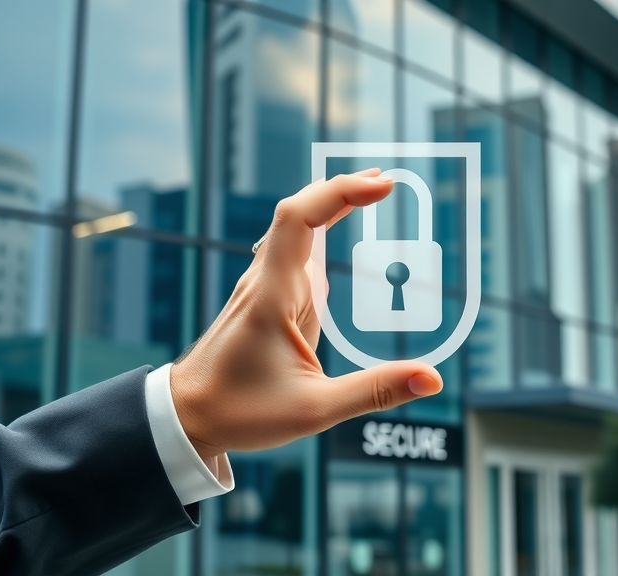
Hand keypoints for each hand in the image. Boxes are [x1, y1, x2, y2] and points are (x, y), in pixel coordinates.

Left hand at [169, 169, 443, 460]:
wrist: (186, 416)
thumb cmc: (240, 412)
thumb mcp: (315, 410)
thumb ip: (374, 391)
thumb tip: (431, 378)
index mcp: (271, 296)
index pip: (298, 219)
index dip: (338, 192)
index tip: (380, 186)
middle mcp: (265, 280)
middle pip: (300, 212)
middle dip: (343, 189)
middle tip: (388, 181)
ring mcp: (263, 286)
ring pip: (296, 229)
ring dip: (332, 205)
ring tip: (376, 192)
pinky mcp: (267, 298)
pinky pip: (297, 252)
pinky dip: (323, 232)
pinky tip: (343, 234)